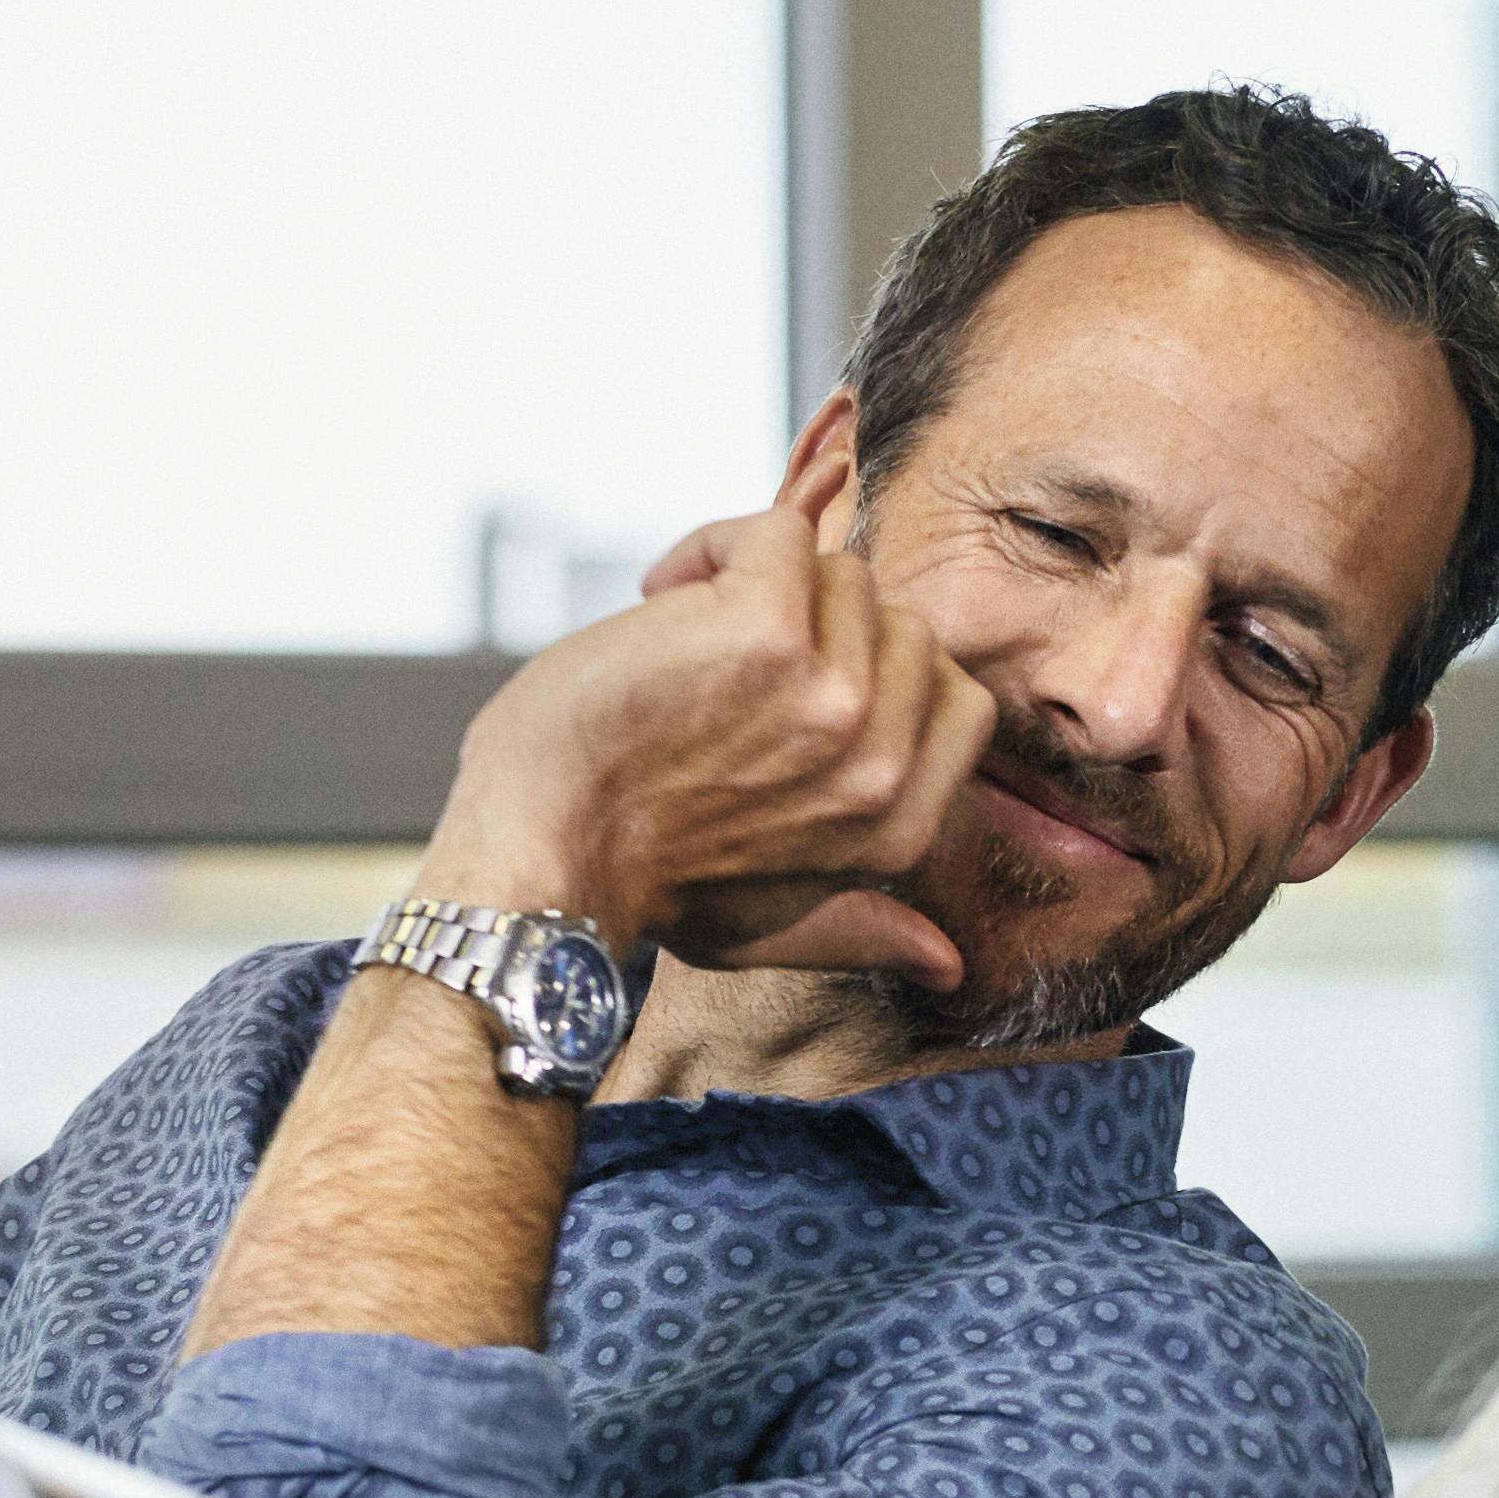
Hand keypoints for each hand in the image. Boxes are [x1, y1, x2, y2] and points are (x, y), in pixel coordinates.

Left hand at [425, 511, 1002, 984]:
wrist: (539, 859)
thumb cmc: (639, 885)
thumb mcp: (769, 926)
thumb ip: (864, 929)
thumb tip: (947, 967)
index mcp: (897, 826)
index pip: (958, 700)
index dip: (877, 674)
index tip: (789, 693)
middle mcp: (878, 762)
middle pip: (899, 622)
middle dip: (813, 627)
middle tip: (720, 671)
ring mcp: (831, 693)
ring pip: (840, 573)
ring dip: (755, 586)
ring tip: (680, 643)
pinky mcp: (767, 629)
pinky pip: (779, 530)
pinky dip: (715, 546)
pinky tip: (659, 596)